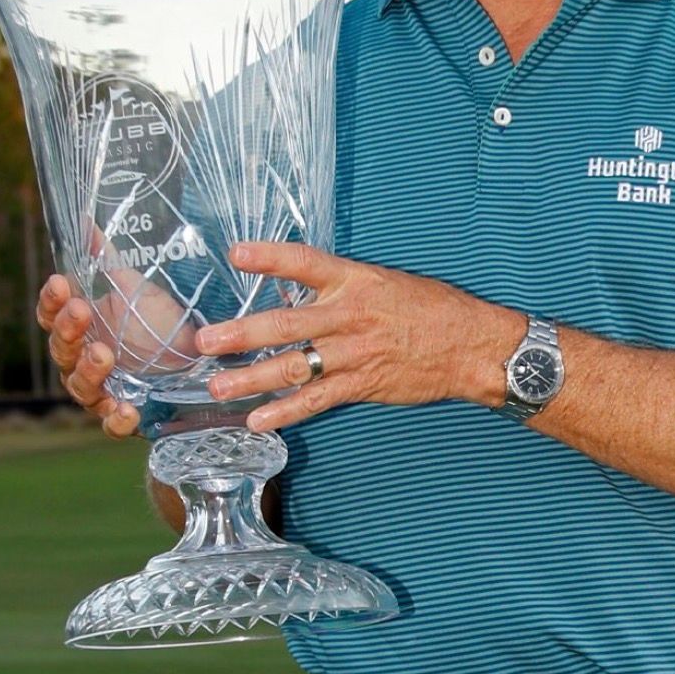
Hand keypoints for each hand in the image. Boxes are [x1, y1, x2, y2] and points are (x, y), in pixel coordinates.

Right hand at [36, 233, 196, 437]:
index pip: (51, 315)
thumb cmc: (157, 317)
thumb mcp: (136, 285)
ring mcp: (104, 389)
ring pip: (80, 387)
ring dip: (88, 370)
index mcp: (80, 326)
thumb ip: (108, 258)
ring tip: (104, 355)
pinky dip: (115, 419)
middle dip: (68, 331)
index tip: (60, 282)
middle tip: (82, 312)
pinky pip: (111, 424)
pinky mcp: (128, 413)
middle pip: (61, 351)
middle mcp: (85, 358)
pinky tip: (126, 409)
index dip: (51, 302)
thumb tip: (86, 221)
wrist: (196, 353)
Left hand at [200, 241, 521, 430]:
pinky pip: (317, 399)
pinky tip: (258, 420)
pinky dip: (286, 412)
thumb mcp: (382, 282)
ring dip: (252, 378)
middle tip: (205, 341)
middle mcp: (350, 315)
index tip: (237, 254)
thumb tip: (292, 293)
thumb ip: (338, 287)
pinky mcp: (362, 384)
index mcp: (355, 280)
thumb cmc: (428, 307)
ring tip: (218, 387)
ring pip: (294, 366)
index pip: (306, 263)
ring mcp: (354, 352)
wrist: (469, 345)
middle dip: (241, 334)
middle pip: (287, 324)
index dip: (270, 257)